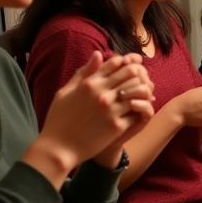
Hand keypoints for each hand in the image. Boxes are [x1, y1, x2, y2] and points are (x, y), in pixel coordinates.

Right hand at [37, 52, 155, 168]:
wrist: (59, 148)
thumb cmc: (59, 119)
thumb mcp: (65, 92)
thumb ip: (83, 73)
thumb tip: (98, 54)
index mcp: (88, 83)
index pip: (115, 63)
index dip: (125, 61)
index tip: (130, 65)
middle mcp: (101, 93)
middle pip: (130, 73)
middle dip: (137, 73)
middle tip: (140, 78)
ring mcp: (110, 109)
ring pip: (138, 90)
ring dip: (142, 89)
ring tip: (142, 92)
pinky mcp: (117, 125)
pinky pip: (137, 110)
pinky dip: (141, 107)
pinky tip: (139, 108)